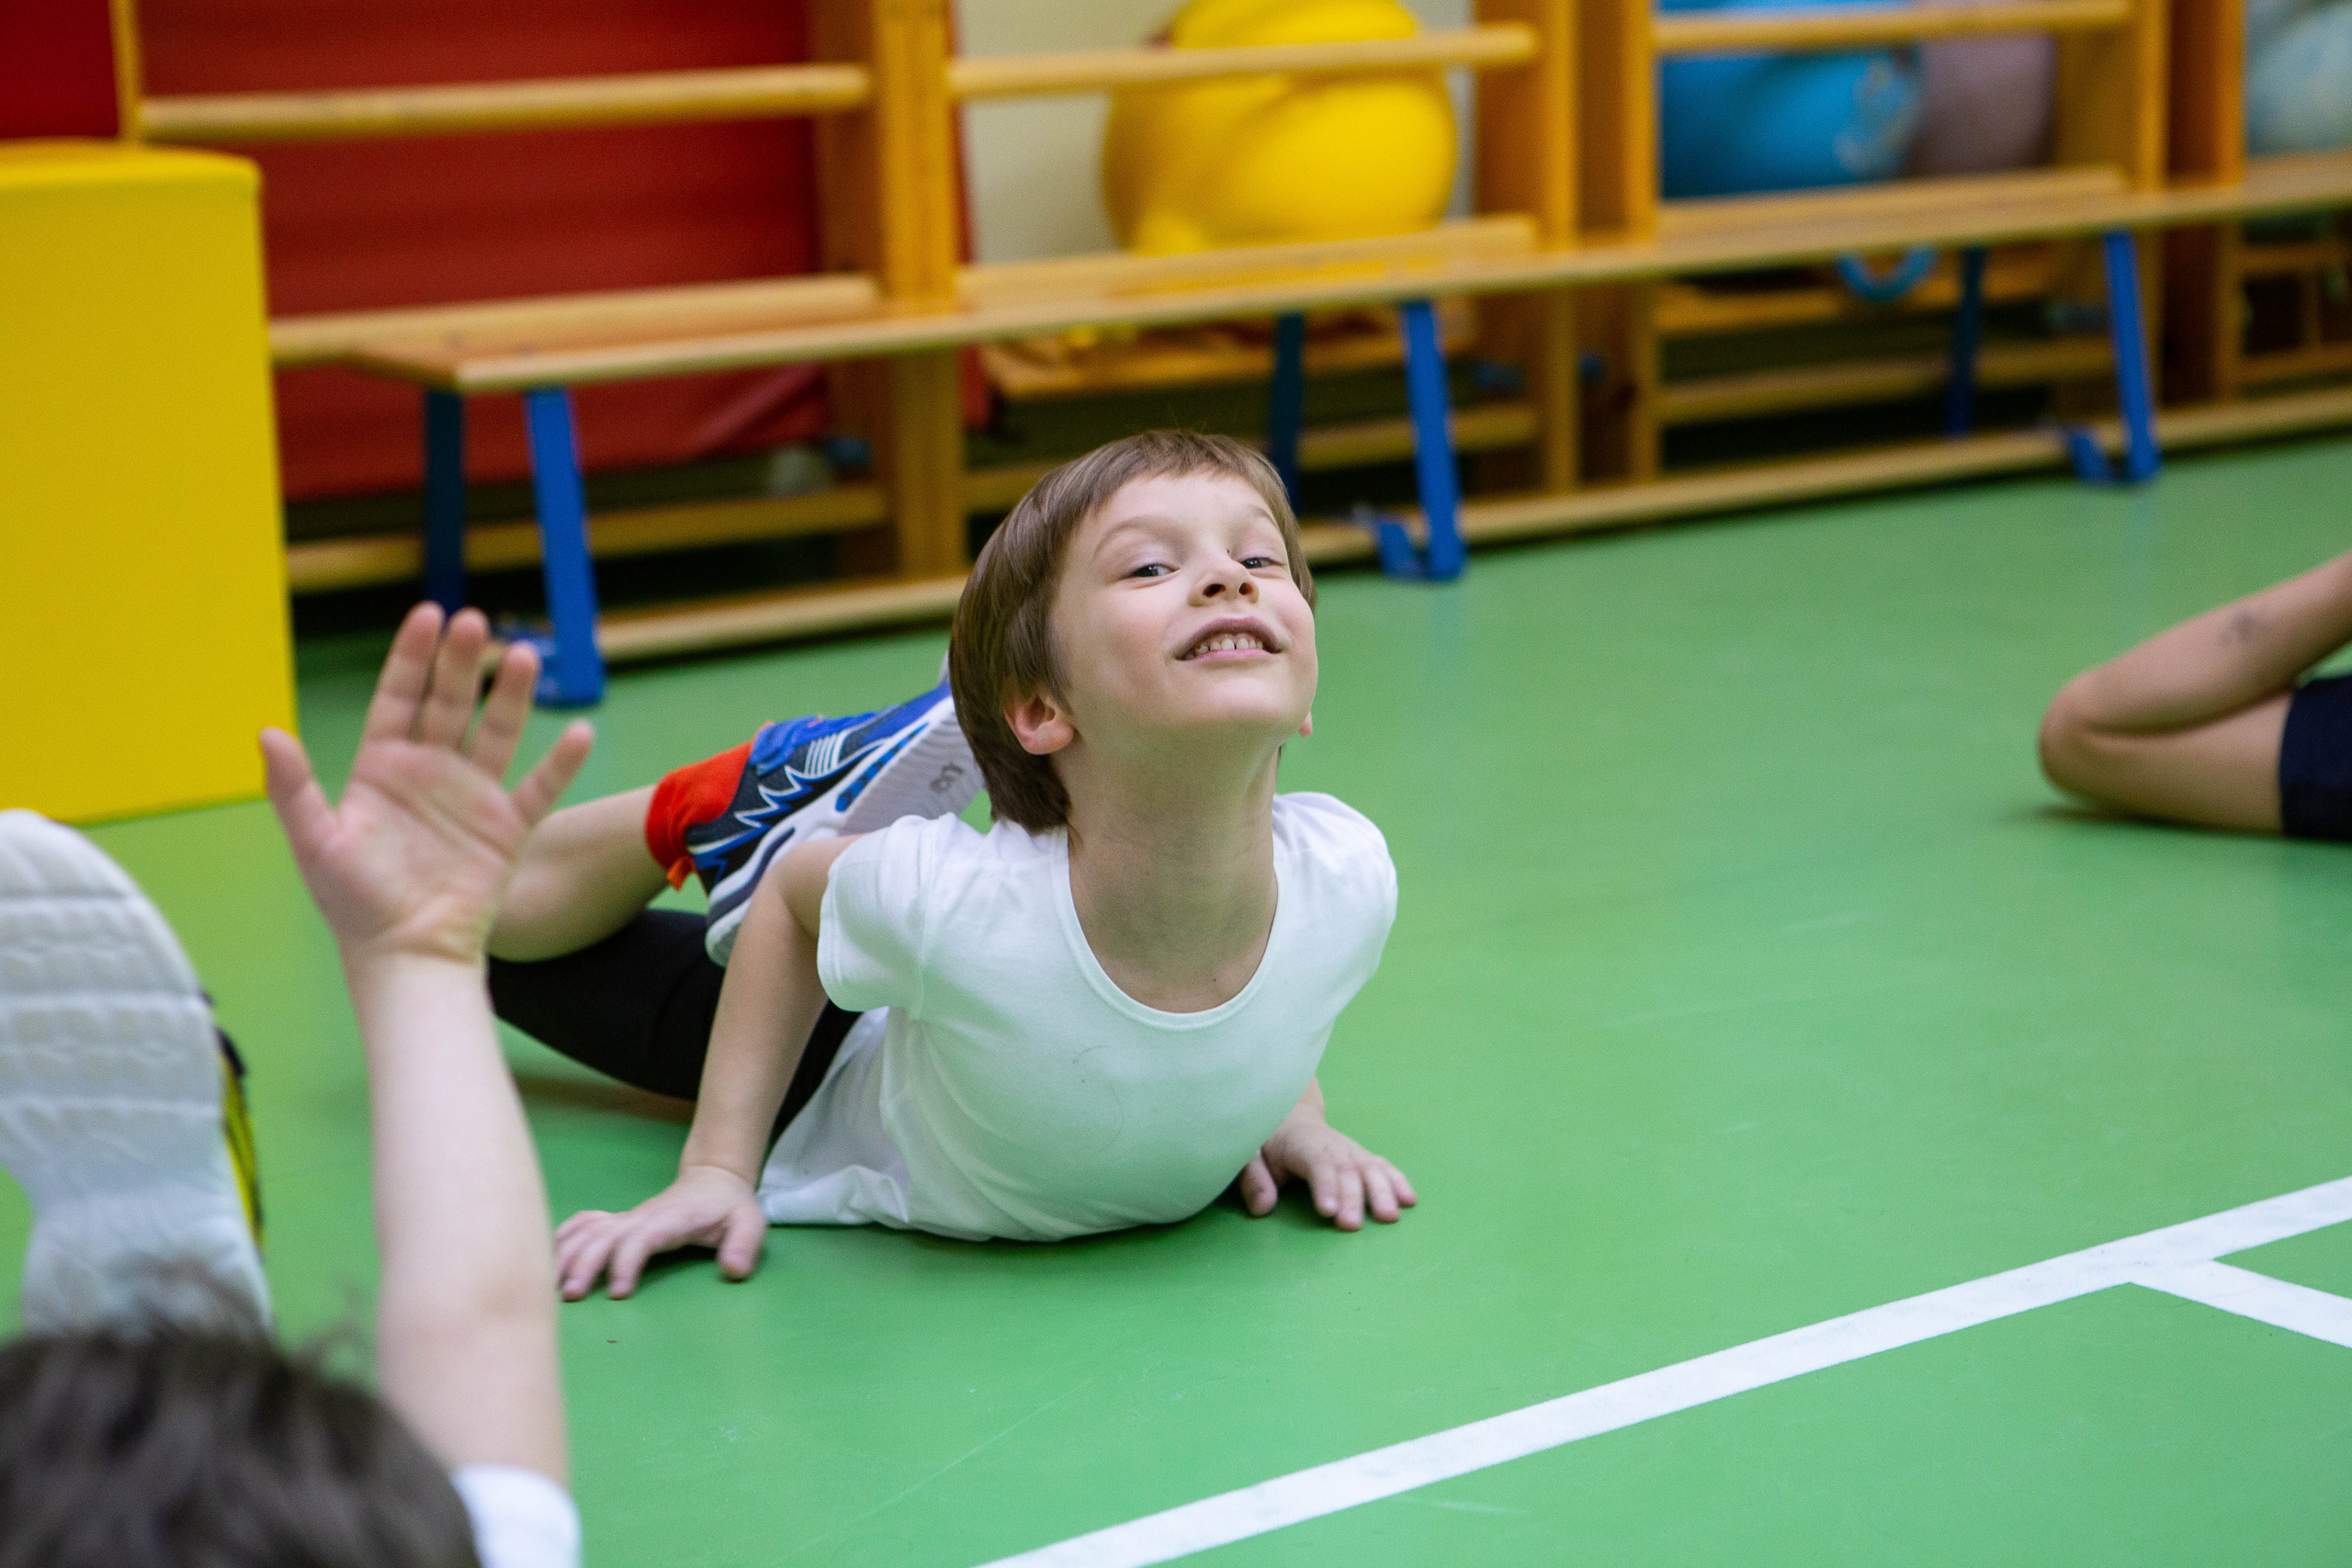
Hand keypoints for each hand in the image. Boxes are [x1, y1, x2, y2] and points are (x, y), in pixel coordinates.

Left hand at [262, 603, 592, 966]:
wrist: (406, 953)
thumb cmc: (354, 904)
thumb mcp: (315, 842)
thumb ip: (293, 788)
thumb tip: (266, 732)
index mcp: (381, 769)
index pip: (398, 699)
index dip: (412, 658)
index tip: (428, 615)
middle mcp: (429, 773)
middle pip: (449, 704)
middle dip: (461, 662)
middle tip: (475, 622)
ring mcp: (471, 797)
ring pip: (497, 732)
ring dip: (512, 695)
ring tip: (524, 656)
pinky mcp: (507, 828)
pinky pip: (540, 788)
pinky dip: (561, 762)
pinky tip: (580, 731)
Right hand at [553, 1164, 768, 1299]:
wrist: (714, 1179)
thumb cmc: (730, 1206)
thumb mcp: (751, 1222)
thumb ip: (745, 1246)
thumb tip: (733, 1271)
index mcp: (672, 1220)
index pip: (641, 1238)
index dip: (626, 1263)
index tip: (619, 1293)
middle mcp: (642, 1217)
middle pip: (604, 1237)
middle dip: (584, 1265)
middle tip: (570, 1297)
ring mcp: (627, 1218)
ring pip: (587, 1231)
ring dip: (566, 1254)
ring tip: (549, 1285)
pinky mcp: (619, 1221)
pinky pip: (584, 1224)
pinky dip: (563, 1238)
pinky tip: (546, 1258)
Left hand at [1238, 1112, 1416, 1231]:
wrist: (1290, 1117)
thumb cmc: (1266, 1142)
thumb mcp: (1249, 1156)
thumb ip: (1254, 1180)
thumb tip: (1263, 1209)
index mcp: (1301, 1143)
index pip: (1316, 1162)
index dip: (1324, 1185)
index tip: (1328, 1210)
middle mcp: (1331, 1144)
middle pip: (1346, 1169)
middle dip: (1352, 1197)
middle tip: (1352, 1225)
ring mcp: (1350, 1149)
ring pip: (1369, 1167)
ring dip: (1381, 1191)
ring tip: (1389, 1216)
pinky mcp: (1362, 1156)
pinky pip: (1382, 1166)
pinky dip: (1397, 1181)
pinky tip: (1409, 1199)